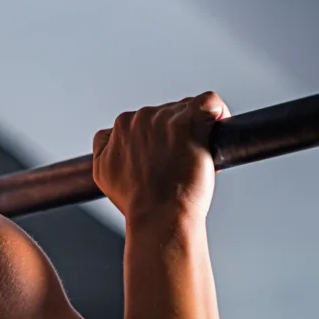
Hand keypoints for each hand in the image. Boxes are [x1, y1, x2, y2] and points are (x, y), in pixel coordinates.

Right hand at [92, 92, 229, 223]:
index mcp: (120, 126)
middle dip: (175, 134)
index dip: (157, 138)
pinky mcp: (190, 123)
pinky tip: (215, 130)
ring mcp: (165, 119)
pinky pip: (209, 103)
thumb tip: (110, 139)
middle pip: (166, 113)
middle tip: (179, 162)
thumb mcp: (103, 174)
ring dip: (195, 130)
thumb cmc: (138, 202)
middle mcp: (140, 118)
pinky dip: (216, 113)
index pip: (144, 121)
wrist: (158, 215)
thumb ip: (103, 149)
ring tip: (193, 158)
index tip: (164, 156)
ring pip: (188, 110)